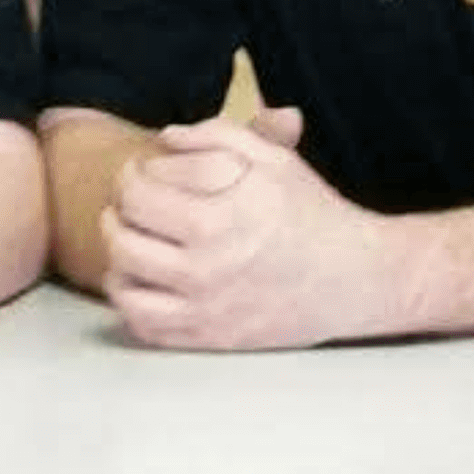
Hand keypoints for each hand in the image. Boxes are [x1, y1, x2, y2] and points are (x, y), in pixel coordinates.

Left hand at [99, 107, 390, 350]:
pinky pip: (142, 322)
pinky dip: (129, 299)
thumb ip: (219, 136)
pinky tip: (141, 279)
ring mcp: (206, 306)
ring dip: (117, 251)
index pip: (138, 189)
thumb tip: (166, 136)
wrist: (356, 278)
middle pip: (123, 232)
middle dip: (117, 208)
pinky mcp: (209, 337)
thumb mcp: (273, 160)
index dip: (132, 172)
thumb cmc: (312, 213)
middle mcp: (209, 264)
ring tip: (132, 236)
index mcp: (221, 216)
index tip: (143, 170)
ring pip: (125, 278)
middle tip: (131, 201)